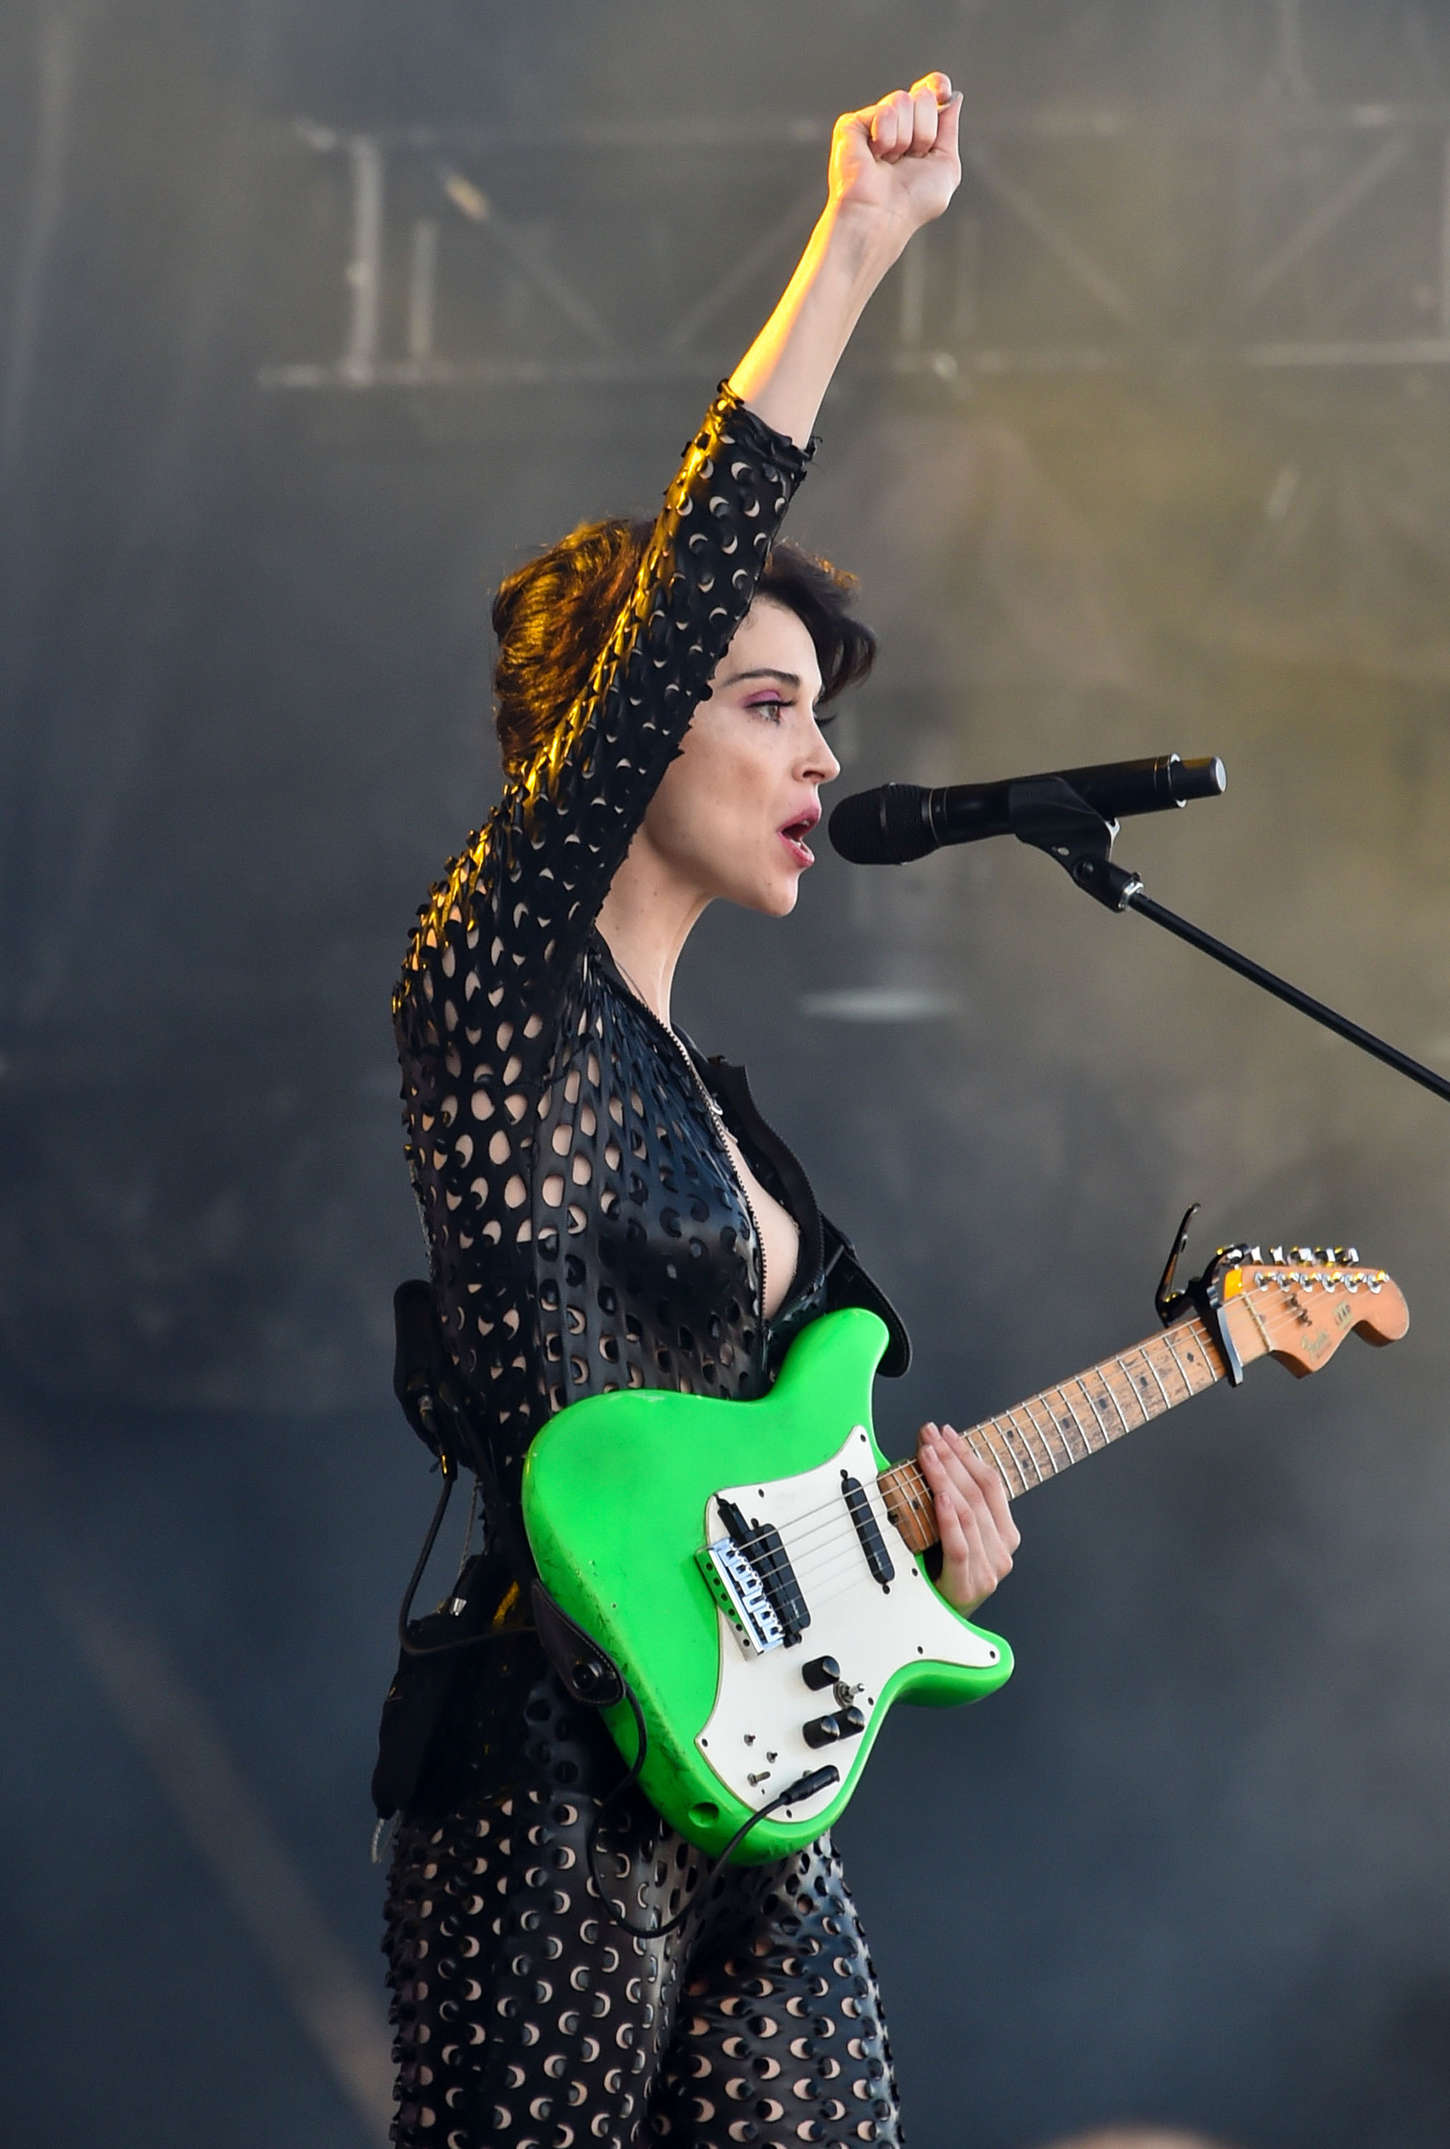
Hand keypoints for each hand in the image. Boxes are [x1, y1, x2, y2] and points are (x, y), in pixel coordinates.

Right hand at [827, 73, 962, 244]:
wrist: (883, 215)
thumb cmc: (913, 202)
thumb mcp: (947, 166)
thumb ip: (950, 130)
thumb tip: (952, 96)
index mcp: (916, 132)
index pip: (929, 92)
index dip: (937, 85)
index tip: (943, 91)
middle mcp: (895, 125)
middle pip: (923, 96)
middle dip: (925, 130)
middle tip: (911, 158)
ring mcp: (872, 123)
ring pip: (903, 100)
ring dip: (905, 138)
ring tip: (890, 162)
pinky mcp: (852, 125)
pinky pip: (883, 111)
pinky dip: (886, 138)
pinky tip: (875, 158)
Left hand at [916, 1420, 1019, 1613]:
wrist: (940, 1624)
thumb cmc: (943, 1576)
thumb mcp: (955, 1534)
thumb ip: (954, 1503)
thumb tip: (933, 1457)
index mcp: (1005, 1535)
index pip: (991, 1484)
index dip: (968, 1454)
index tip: (946, 1432)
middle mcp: (1002, 1551)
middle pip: (979, 1493)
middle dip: (952, 1458)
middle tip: (929, 1435)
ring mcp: (989, 1569)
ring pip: (969, 1513)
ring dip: (945, 1478)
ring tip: (927, 1454)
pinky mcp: (968, 1585)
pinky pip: (960, 1545)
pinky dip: (949, 1518)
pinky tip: (939, 1496)